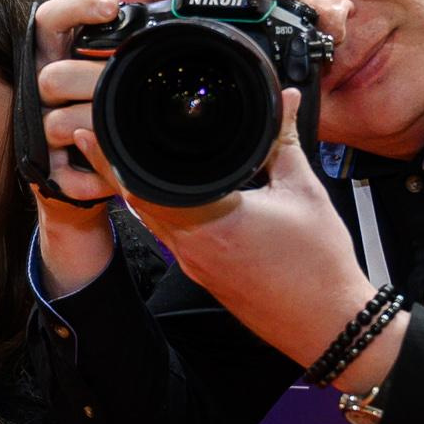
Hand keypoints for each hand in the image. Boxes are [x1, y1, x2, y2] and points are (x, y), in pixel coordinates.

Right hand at [30, 0, 151, 211]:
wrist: (89, 173)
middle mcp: (38, 91)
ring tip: (128, 129)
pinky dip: (94, 178)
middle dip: (92, 80)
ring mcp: (38, 132)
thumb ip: (122, 22)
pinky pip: (67, 178)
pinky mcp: (47, 173)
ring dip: (96, 129)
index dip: (74, 9)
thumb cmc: (96, 104)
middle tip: (124, 80)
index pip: (47, 21)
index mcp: (53, 58)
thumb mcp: (107, 62)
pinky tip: (116, 177)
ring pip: (57, 125)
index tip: (110, 9)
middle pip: (51, 77)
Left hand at [116, 88, 401, 388]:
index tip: (95, 133)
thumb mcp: (304, 191)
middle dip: (116, 169)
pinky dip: (162, 212)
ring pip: (152, 221)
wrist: (328, 323)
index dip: (113, 158)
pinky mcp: (206, 276)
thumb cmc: (320, 265)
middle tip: (100, 137)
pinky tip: (172, 195)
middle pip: (136, 202)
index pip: (141, 185)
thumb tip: (284, 100)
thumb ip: (284, 139)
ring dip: (137, 191)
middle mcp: (191, 248)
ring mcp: (196, 265)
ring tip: (129, 158)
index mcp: (208, 222)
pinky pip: (171, 237)